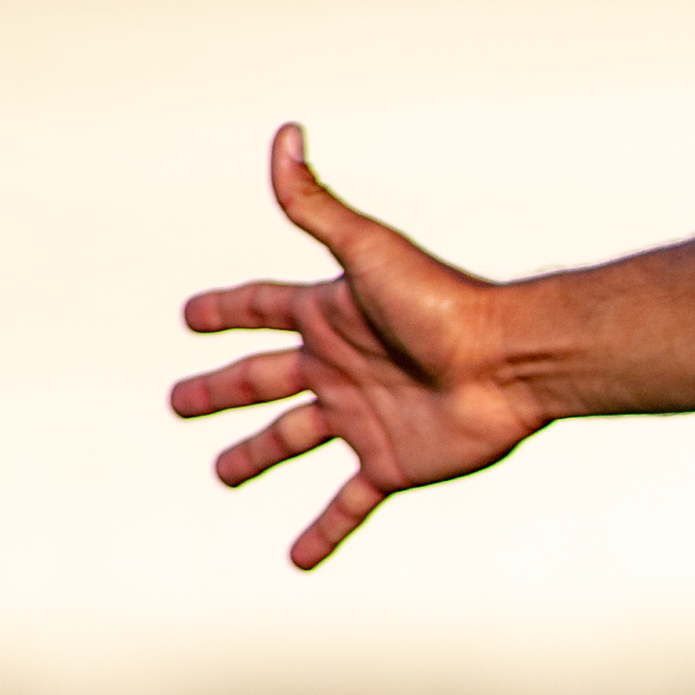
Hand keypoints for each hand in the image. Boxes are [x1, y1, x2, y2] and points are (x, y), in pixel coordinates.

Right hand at [171, 126, 545, 566]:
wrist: (513, 362)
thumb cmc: (444, 302)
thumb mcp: (368, 251)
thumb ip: (316, 203)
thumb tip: (285, 134)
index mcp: (330, 315)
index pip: (262, 308)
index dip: (226, 311)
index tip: (190, 316)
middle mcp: (342, 365)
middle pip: (263, 380)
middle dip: (221, 390)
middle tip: (180, 403)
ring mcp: (364, 416)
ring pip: (293, 441)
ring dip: (256, 457)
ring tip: (225, 473)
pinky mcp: (393, 462)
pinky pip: (349, 503)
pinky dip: (324, 531)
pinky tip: (299, 559)